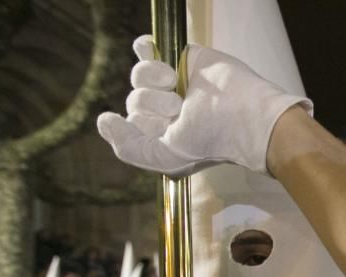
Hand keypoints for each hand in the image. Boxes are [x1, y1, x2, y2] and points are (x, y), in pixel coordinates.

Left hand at [97, 35, 311, 176]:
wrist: (242, 113)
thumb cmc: (210, 141)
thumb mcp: (164, 157)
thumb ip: (129, 147)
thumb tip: (103, 120)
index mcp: (166, 134)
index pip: (133, 124)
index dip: (141, 125)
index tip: (165, 128)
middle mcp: (168, 109)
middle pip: (135, 101)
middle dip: (152, 105)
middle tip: (179, 110)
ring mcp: (174, 83)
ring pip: (138, 76)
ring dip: (153, 82)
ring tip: (179, 89)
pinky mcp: (182, 59)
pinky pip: (145, 50)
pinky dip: (144, 50)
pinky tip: (150, 53)